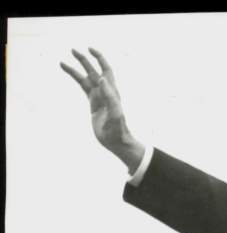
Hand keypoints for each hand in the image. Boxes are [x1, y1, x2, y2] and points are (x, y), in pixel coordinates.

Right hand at [60, 47, 144, 171]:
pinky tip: (69, 76)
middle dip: (84, 60)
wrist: (117, 142)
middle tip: (72, 50)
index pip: (106, 70)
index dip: (100, 59)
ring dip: (75, 70)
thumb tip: (101, 78)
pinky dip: (76, 80)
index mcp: (112, 93)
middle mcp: (106, 92)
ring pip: (86, 79)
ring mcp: (99, 97)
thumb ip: (110, 97)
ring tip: (62, 62)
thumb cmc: (118, 130)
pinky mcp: (94, 104)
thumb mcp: (115, 114)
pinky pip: (84, 88)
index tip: (90, 49)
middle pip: (94, 71)